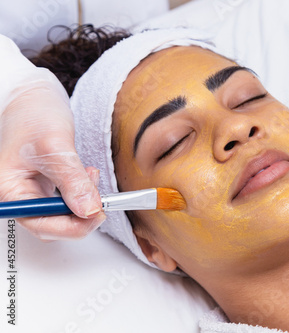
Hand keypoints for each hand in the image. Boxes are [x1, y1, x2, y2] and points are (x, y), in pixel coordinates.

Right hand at [0, 79, 104, 240]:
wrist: (31, 94)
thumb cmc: (32, 113)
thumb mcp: (55, 145)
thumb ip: (71, 180)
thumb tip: (90, 210)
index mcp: (9, 191)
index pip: (41, 224)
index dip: (72, 226)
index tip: (98, 214)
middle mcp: (19, 195)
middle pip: (53, 224)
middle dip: (81, 214)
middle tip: (104, 199)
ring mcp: (32, 190)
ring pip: (63, 213)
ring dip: (84, 202)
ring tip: (91, 176)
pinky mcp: (45, 183)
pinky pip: (67, 198)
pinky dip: (82, 191)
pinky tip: (87, 174)